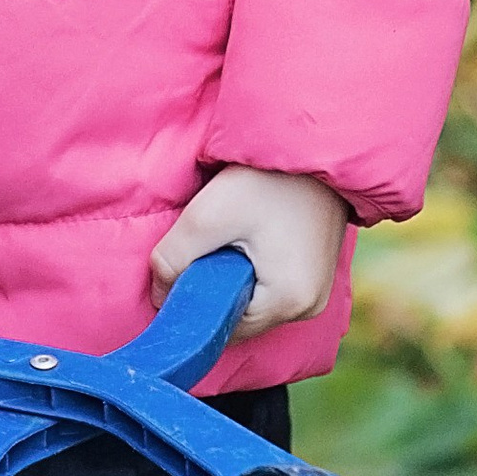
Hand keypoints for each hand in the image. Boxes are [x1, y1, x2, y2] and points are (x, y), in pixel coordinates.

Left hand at [149, 165, 346, 339]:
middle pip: (242, 314)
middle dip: (216, 286)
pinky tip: (246, 234)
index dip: (197, 303)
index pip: (226, 328)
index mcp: (289, 303)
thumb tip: (159, 295)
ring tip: (228, 234)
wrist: (315, 147)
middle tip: (205, 243)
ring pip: (256, 298)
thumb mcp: (208, 216)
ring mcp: (317, 291)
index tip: (180, 271)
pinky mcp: (315, 273)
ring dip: (234, 274)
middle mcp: (310, 307)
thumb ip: (174, 259)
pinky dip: (252, 266)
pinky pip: (272, 284)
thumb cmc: (266, 180)